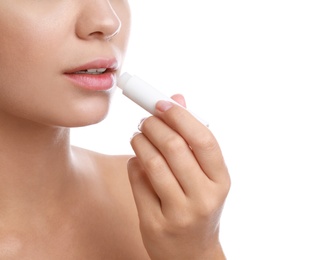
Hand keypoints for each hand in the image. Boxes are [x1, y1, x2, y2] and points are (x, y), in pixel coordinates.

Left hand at [128, 94, 229, 259]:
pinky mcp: (154, 224)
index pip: (203, 140)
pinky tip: (137, 160)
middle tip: (145, 120)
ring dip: (139, 141)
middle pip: (173, 147)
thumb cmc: (199, 204)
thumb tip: (177, 98)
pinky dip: (133, 163)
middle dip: (153, 125)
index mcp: (220, 181)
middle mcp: (203, 198)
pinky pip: (137, 181)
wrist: (192, 253)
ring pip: (151, 163)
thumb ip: (192, 137)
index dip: (180, 116)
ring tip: (138, 136)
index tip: (161, 103)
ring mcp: (178, 214)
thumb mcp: (205, 176)